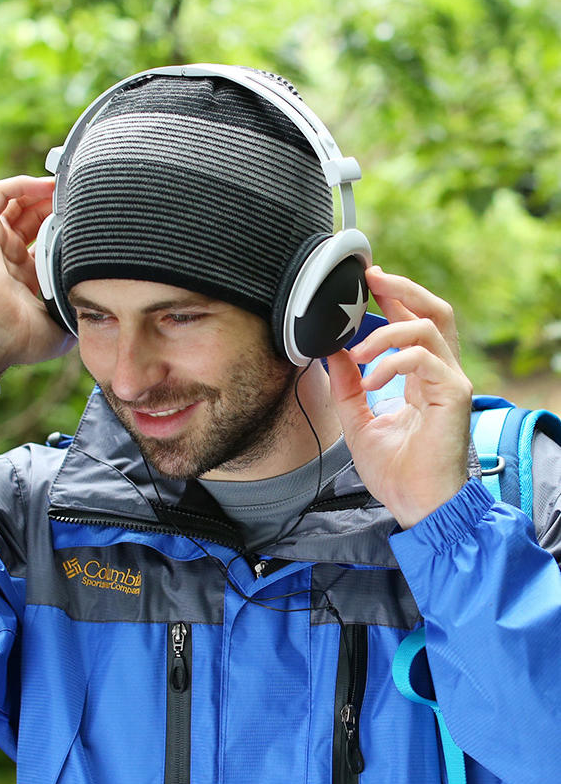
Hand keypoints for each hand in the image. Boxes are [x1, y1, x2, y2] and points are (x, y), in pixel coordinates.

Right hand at [0, 176, 74, 376]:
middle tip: (82, 200)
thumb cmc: (21, 338)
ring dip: (41, 192)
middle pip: (34, 220)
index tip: (91, 224)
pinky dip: (21, 184)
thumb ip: (79, 312)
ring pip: (17, 204)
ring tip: (66, 187)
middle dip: (57, 208)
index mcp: (26, 280)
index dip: (67, 233)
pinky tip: (45, 185)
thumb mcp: (62, 326)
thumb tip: (102, 307)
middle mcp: (8, 259)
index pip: (46, 246)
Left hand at [326, 266, 472, 528]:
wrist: (417, 505)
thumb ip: (346, 385)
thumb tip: (330, 351)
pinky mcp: (454, 395)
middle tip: (371, 278)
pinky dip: (392, 363)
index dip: (393, 297)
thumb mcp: (357, 421)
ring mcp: (451, 382)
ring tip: (358, 353)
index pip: (414, 323)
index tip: (366, 280)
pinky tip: (371, 383)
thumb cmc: (395, 471)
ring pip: (427, 327)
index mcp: (422, 378)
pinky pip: (424, 358)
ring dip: (385, 333)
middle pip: (435, 311)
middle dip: (402, 289)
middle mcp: (441, 373)